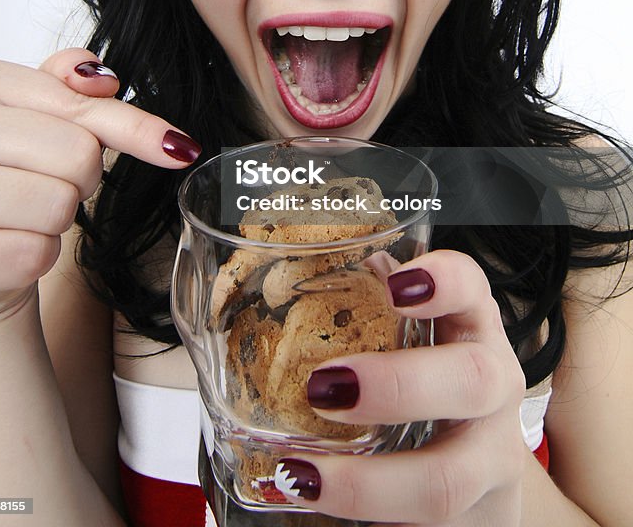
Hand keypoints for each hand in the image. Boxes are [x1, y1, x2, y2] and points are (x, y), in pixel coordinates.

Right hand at [0, 49, 200, 319]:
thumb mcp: (28, 111)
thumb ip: (68, 86)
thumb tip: (104, 80)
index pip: (81, 105)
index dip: (135, 130)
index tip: (176, 148)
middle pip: (79, 156)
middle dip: (79, 179)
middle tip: (43, 181)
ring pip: (58, 206)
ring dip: (54, 220)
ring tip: (19, 212)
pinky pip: (31, 254)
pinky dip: (33, 256)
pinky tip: (4, 243)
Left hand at [274, 250, 526, 525]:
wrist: (479, 476)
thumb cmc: (430, 388)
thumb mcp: (410, 344)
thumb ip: (366, 313)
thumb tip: (289, 283)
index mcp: (472, 327)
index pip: (472, 287)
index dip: (443, 281)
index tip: (396, 286)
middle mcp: (494, 387)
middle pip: (471, 380)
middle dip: (398, 385)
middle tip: (324, 387)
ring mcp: (492, 461)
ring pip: (447, 480)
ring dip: (368, 484)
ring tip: (301, 474)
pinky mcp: (476, 521)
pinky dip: (372, 524)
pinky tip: (318, 507)